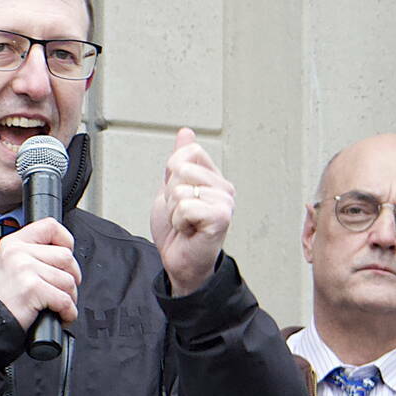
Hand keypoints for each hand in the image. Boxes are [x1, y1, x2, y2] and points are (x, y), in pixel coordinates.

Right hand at [0, 218, 78, 329]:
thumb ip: (31, 253)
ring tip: (59, 305)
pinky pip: (64, 299)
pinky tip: (61, 315)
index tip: (67, 255)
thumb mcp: (8, 265)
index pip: (50, 226)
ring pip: (68, 280)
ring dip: (70, 298)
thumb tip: (61, 252)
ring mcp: (24, 269)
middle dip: (72, 277)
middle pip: (65, 256)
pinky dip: (68, 312)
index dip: (66, 240)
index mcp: (13, 243)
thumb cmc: (3, 299)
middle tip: (64, 290)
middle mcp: (17, 252)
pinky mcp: (32, 288)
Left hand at [151, 127, 235, 296]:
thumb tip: (186, 132)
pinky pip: (185, 207)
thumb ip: (179, 161)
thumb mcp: (172, 189)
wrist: (179, 262)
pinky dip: (179, 222)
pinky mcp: (221, 217)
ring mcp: (225, 202)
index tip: (180, 198)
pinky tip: (189, 232)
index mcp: (214, 177)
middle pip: (180, 169)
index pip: (187, 152)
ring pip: (181, 190)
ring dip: (174, 211)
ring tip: (186, 224)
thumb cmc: (178, 232)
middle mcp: (223, 187)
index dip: (172, 175)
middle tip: (182, 215)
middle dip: (170, 195)